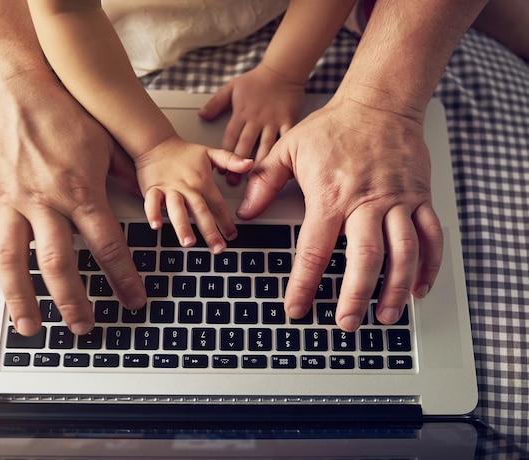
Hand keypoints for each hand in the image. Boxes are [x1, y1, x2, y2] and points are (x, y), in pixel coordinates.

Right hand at [0, 71, 145, 335]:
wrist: (16, 92)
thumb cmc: (64, 116)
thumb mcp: (105, 145)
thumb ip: (124, 179)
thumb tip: (147, 199)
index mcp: (80, 192)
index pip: (108, 246)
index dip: (123, 278)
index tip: (133, 301)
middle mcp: (45, 204)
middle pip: (60, 264)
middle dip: (74, 302)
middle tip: (84, 327)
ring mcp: (9, 205)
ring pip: (14, 263)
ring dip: (24, 301)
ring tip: (33, 329)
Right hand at [134, 135, 252, 252]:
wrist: (156, 143)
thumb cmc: (183, 153)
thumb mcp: (210, 153)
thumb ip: (230, 160)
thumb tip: (250, 163)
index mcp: (202, 182)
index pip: (218, 205)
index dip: (226, 222)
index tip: (232, 236)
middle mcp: (187, 188)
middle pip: (200, 211)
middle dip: (209, 231)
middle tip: (217, 248)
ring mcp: (169, 189)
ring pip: (177, 209)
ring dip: (182, 226)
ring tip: (188, 242)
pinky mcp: (152, 189)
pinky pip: (152, 202)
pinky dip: (153, 213)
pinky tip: (156, 226)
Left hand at [198, 63, 304, 183]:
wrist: (282, 70)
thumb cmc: (256, 80)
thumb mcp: (231, 88)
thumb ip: (216, 103)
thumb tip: (201, 115)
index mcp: (241, 113)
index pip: (230, 138)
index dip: (224, 155)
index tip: (221, 170)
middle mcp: (256, 119)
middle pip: (245, 146)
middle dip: (238, 165)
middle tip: (234, 182)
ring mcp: (273, 121)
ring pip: (265, 146)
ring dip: (259, 164)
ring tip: (255, 181)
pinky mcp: (288, 121)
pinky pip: (286, 139)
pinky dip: (284, 152)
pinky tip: (282, 166)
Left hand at [236, 90, 443, 331]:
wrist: (379, 101)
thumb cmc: (334, 125)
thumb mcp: (290, 148)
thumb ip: (265, 182)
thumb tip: (246, 212)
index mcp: (330, 196)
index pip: (313, 250)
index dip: (303, 284)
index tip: (297, 309)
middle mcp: (366, 202)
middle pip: (364, 258)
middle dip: (355, 296)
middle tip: (346, 323)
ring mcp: (397, 200)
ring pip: (403, 252)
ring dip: (395, 288)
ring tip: (386, 316)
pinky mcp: (419, 197)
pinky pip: (431, 235)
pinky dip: (429, 265)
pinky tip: (419, 287)